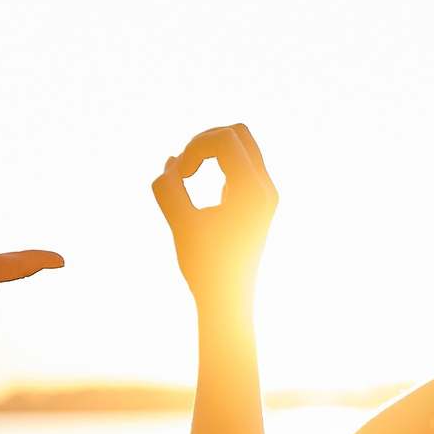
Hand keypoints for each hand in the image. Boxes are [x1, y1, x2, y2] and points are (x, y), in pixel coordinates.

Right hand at [152, 123, 278, 305]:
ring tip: (187, 174)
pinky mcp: (256, 201)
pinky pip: (239, 163)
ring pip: (241, 145)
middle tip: (185, 169)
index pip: (225, 139)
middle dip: (204, 140)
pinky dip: (214, 163)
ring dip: (209, 149)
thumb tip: (173, 160)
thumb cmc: (205, 268)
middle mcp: (266, 189)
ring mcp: (265, 194)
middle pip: (238, 133)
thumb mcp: (180, 225)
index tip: (182, 176)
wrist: (228, 300)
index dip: (195, 146)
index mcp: (254, 193)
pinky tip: (191, 182)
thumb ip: (168, 188)